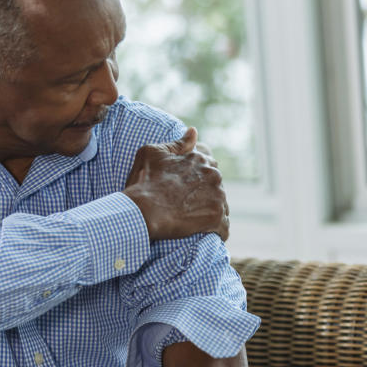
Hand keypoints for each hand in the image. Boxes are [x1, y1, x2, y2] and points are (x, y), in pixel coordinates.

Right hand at [124, 127, 229, 241]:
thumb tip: (194, 131)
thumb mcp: (152, 152)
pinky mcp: (217, 218)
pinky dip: (216, 231)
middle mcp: (213, 175)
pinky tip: (204, 234)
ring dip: (211, 212)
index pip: (209, 167)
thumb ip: (177, 143)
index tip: (186, 189)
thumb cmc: (144, 182)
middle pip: (216, 187)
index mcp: (200, 159)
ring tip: (194, 222)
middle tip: (188, 207)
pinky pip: (223, 228)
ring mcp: (217, 196)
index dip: (197, 179)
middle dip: (206, 195)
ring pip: (221, 206)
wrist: (143, 211)